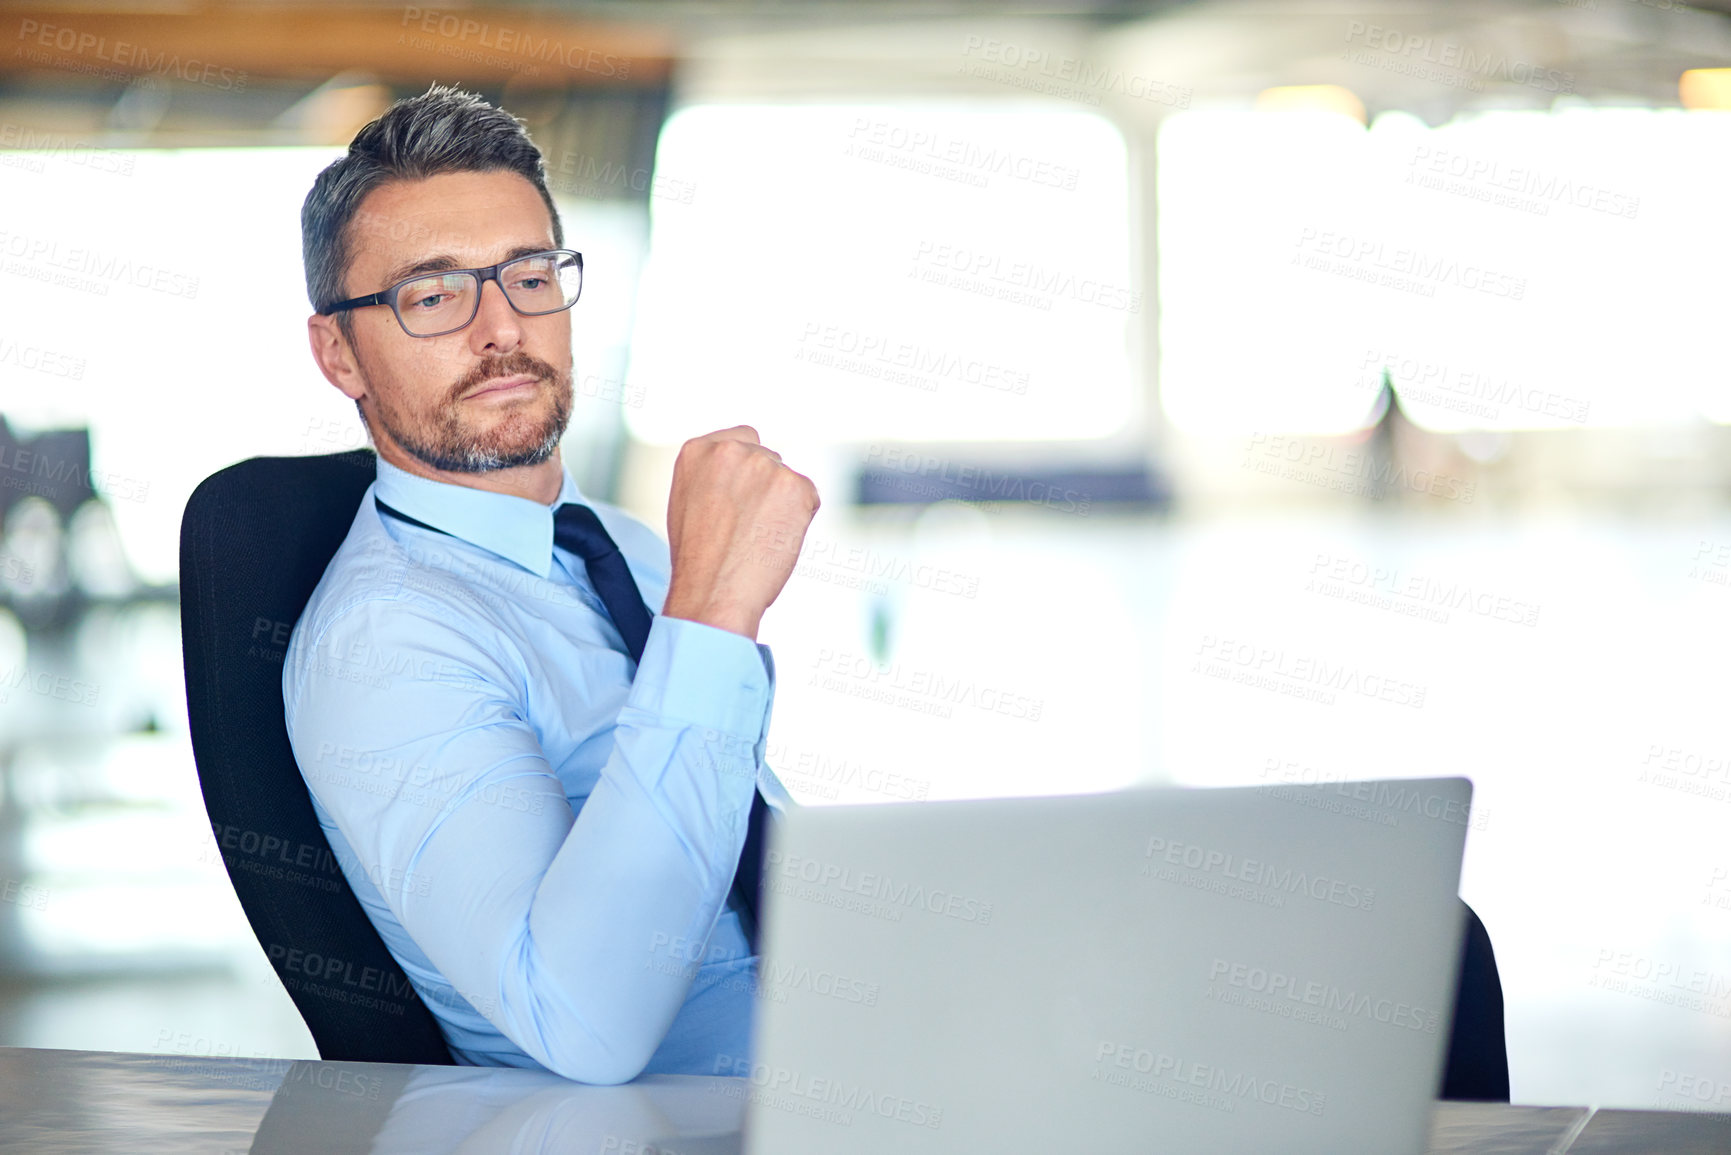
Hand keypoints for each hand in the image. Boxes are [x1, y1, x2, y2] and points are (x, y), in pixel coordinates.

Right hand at [662, 426, 819, 639]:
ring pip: (788, 481)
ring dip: (783, 505)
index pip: (743, 439)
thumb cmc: (698, 560)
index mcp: (698, 450)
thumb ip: (714, 475)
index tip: (743, 495)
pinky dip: (800, 520)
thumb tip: (742, 473)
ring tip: (758, 538)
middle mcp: (731, 450)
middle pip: (769, 458)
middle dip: (766, 487)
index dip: (748, 470)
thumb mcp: (689, 502)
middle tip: (749, 527)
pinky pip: (809, 498)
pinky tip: (775, 541)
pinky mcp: (795, 486)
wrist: (713, 592)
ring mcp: (764, 466)